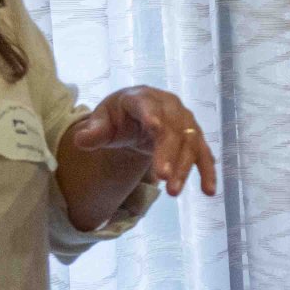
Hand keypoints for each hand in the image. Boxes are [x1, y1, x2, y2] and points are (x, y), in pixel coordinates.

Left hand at [72, 86, 218, 197]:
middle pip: (172, 130)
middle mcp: (169, 106)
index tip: (155, 128)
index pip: (147, 106)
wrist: (139, 117)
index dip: (152, 115)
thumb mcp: (101, 121)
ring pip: (189, 144)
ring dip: (184, 168)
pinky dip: (207, 172)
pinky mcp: (194, 137)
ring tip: (173, 192)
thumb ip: (92, 131)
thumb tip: (81, 140)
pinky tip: (208, 191)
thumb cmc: (118, 118)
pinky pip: (203, 154)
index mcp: (142, 97)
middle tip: (162, 178)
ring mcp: (185, 121)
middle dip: (168, 154)